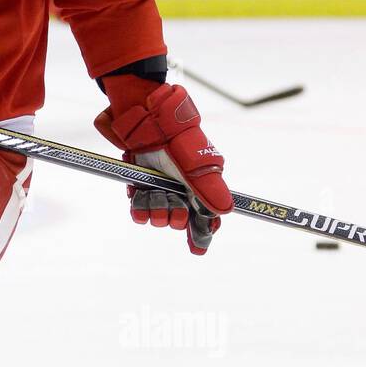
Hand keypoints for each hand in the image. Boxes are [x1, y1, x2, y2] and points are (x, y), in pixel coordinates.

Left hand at [95, 75, 232, 254]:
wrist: (144, 119)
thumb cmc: (175, 137)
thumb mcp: (195, 162)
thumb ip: (209, 187)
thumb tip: (227, 211)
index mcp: (199, 186)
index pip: (205, 218)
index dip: (202, 233)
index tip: (197, 247)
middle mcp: (181, 189)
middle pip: (180, 220)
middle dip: (174, 216)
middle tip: (172, 204)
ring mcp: (160, 188)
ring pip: (158, 216)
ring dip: (155, 210)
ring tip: (153, 196)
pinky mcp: (140, 185)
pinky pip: (139, 210)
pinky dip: (139, 207)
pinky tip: (139, 198)